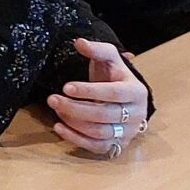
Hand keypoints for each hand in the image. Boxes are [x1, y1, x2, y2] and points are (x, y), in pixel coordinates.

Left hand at [47, 39, 147, 157]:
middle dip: (75, 108)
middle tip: (52, 99)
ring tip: (55, 109)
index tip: (66, 86)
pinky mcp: (118, 145)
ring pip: (100, 132)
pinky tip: (58, 128)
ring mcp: (128, 132)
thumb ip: (96, 50)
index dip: (89, 91)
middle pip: (104, 115)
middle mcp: (137, 115)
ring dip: (73, 122)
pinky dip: (76, 139)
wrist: (126, 99)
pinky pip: (97, 147)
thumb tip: (79, 42)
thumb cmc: (114, 76)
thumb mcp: (109, 59)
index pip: (113, 93)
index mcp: (136, 92)